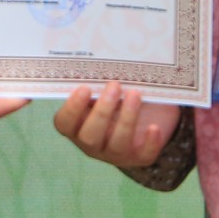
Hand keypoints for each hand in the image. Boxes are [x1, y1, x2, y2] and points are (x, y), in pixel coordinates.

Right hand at [54, 80, 181, 169]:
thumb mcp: (109, 90)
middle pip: (89, 136)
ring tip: (135, 94)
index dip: (71, 108)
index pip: (65, 123)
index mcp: (78, 124)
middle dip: (102, 111)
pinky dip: (149, 142)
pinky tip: (153, 127)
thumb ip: (100, 83)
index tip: (84, 88)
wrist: (151, 115)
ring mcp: (116, 153)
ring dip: (126, 119)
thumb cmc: (121, 97)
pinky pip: (143, 155)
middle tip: (114, 85)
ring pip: (116, 144)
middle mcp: (93, 143)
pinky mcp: (140, 157)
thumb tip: (100, 60)